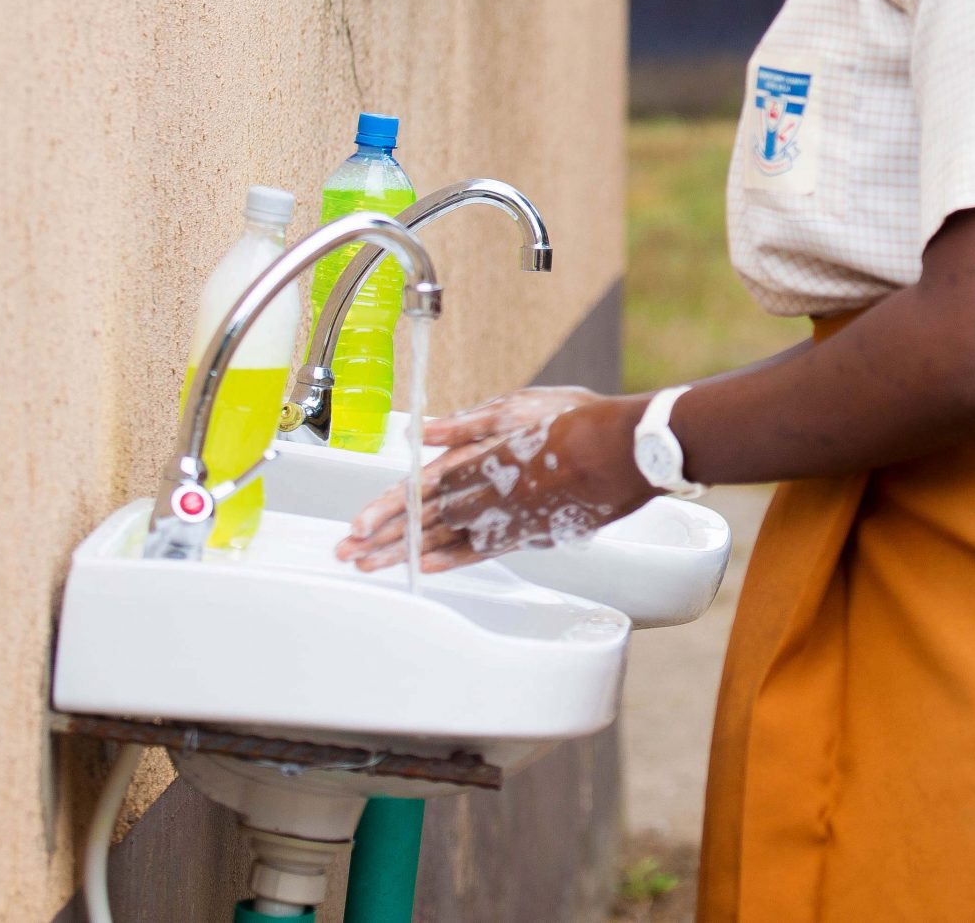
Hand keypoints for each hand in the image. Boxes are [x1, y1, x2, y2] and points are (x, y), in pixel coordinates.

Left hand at [335, 385, 655, 572]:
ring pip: (446, 539)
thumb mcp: (521, 406)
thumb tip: (425, 432)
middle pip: (425, 520)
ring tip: (371, 567)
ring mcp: (509, 517)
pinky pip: (481, 551)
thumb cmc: (579, 419)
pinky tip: (428, 569)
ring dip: (406, 553)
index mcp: (483, 457)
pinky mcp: (530, 532)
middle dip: (383, 539)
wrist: (628, 451)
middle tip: (346, 554)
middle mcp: (490, 493)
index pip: (421, 489)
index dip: (387, 509)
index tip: (356, 526)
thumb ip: (469, 422)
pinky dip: (452, 560)